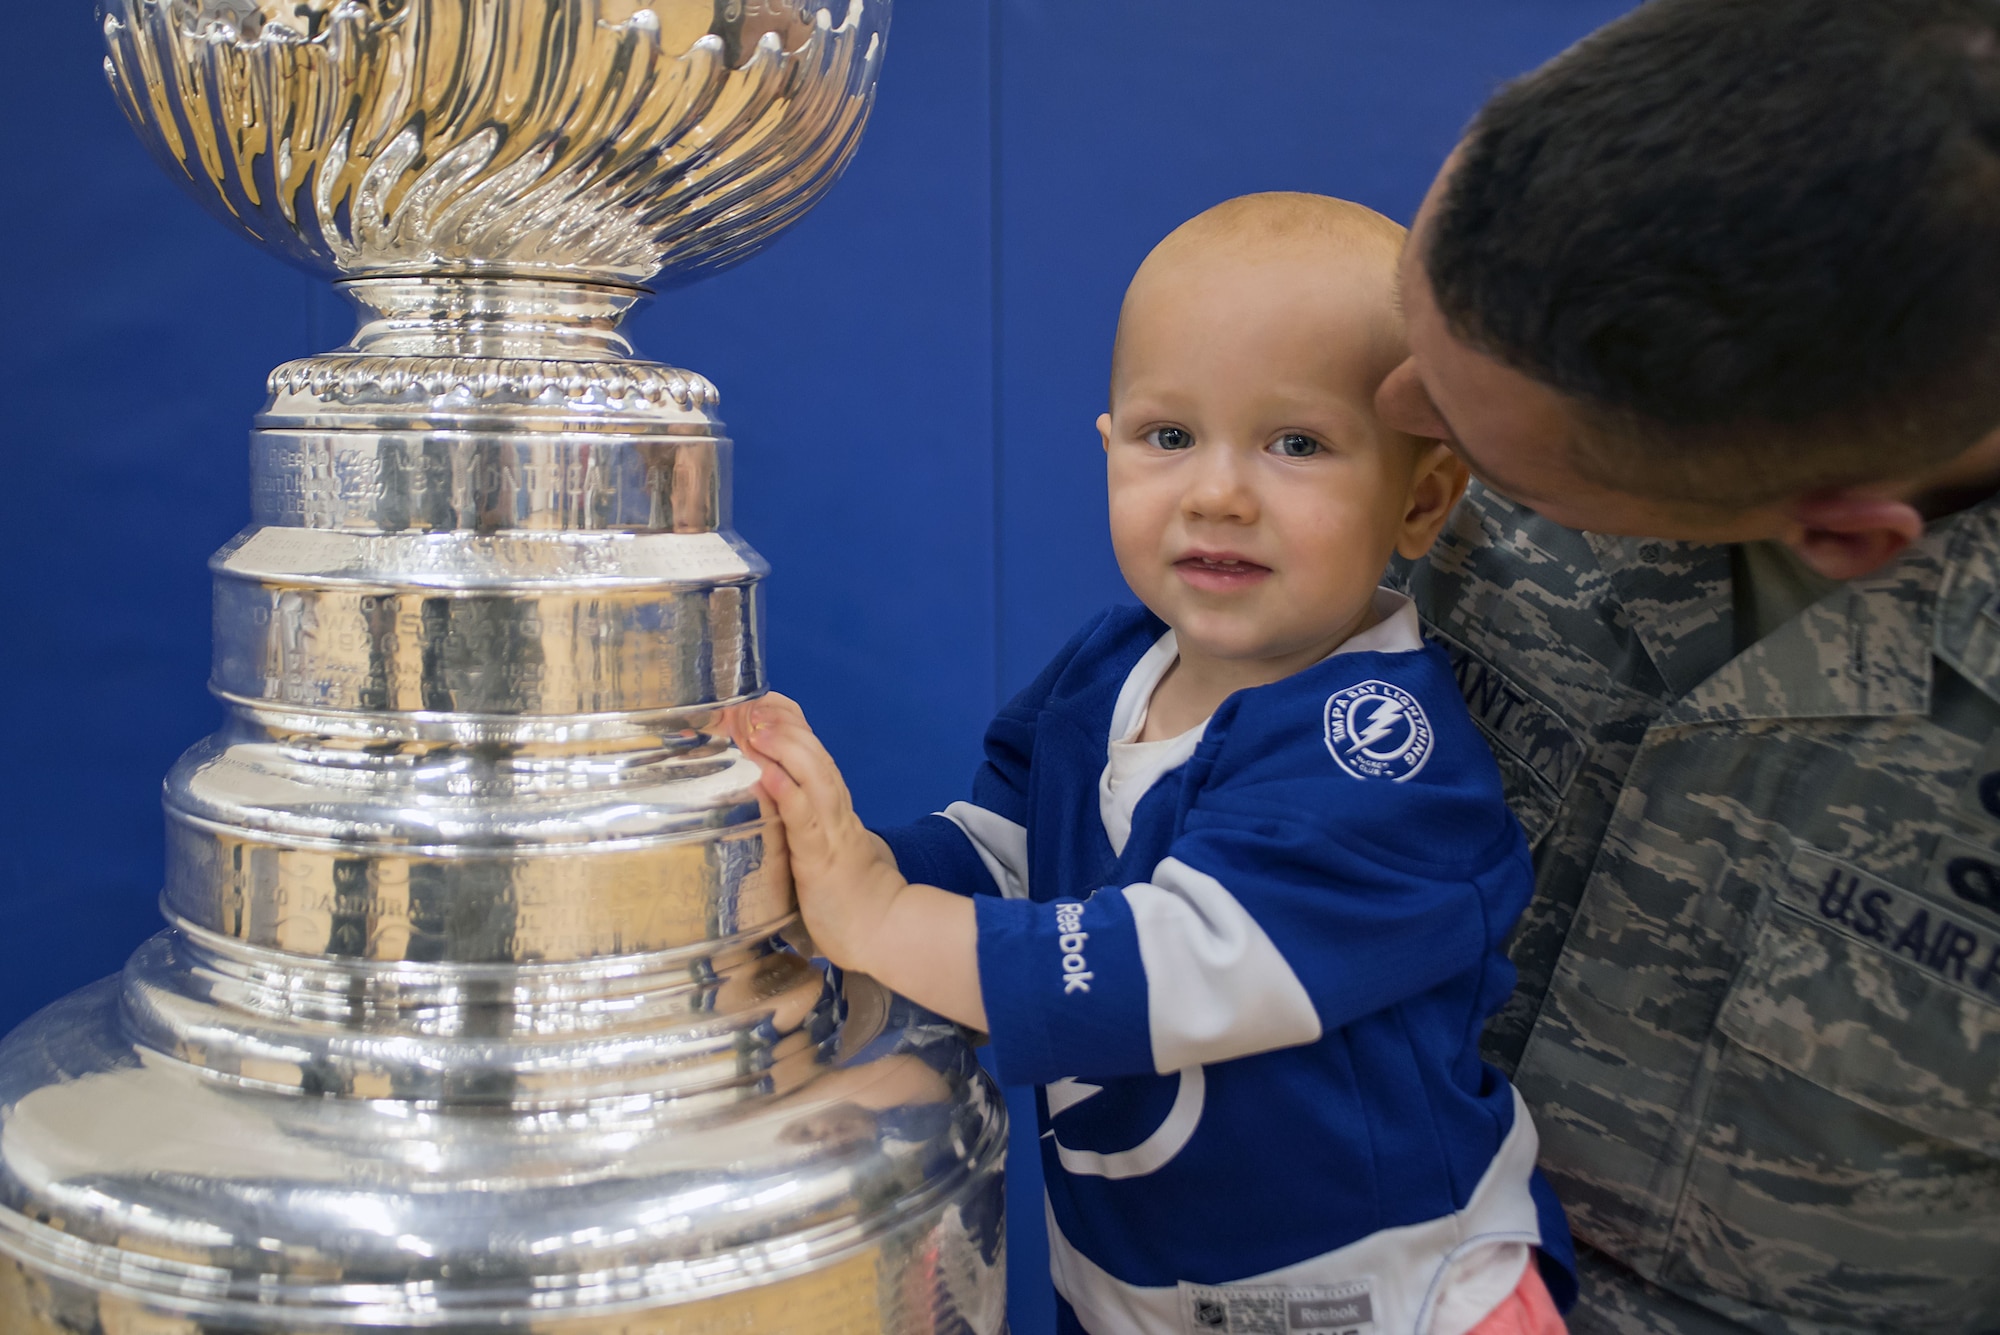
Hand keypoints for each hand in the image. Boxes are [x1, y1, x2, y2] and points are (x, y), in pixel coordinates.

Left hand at [728, 693, 904, 969]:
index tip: (757, 703)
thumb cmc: (848, 900)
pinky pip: (805, 816)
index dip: (786, 723)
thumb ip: (802, 830)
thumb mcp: (819, 852)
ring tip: (754, 725)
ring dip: (784, 746)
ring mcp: (831, 829)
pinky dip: (787, 791)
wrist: (883, 931)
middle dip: (779, 723)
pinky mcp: (823, 855)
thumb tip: (771, 813)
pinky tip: (766, 773)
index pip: (812, 751)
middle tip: (745, 704)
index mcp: (831, 806)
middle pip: (812, 751)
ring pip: (813, 774)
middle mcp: (833, 808)